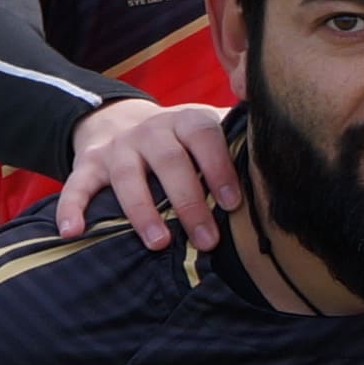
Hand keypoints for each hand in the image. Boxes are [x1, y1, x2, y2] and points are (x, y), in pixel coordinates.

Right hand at [58, 96, 239, 249]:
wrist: (122, 121)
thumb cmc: (185, 142)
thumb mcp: (212, 134)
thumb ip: (243, 144)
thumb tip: (291, 163)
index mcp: (189, 122)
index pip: (205, 138)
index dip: (219, 168)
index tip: (234, 203)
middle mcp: (152, 130)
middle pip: (170, 163)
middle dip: (189, 203)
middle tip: (207, 241)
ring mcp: (119, 147)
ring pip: (128, 176)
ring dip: (142, 211)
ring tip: (158, 243)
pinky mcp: (89, 163)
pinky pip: (77, 184)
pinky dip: (72, 207)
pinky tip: (73, 231)